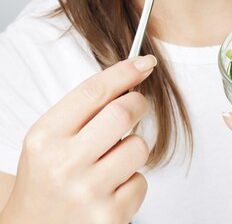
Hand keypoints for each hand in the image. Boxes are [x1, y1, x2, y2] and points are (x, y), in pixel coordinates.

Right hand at [2, 55, 156, 223]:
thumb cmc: (46, 178)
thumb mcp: (49, 138)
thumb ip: (83, 109)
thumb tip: (132, 75)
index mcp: (46, 137)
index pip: (93, 92)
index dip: (124, 72)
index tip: (145, 62)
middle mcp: (64, 164)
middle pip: (122, 113)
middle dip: (139, 103)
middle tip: (138, 105)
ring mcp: (88, 193)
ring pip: (138, 147)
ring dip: (133, 147)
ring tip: (112, 160)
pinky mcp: (109, 218)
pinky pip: (141, 182)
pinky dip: (132, 181)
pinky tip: (111, 190)